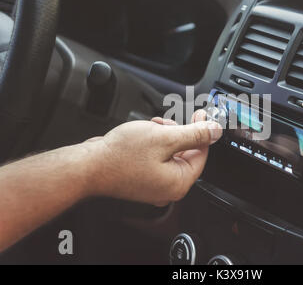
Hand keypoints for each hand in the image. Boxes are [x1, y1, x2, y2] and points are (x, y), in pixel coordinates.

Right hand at [85, 110, 221, 205]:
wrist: (88, 166)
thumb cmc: (120, 156)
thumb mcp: (164, 138)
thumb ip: (194, 135)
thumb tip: (214, 132)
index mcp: (178, 182)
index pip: (202, 154)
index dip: (202, 131)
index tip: (202, 115)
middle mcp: (168, 187)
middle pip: (186, 153)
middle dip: (178, 132)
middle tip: (168, 122)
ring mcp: (154, 184)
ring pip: (170, 152)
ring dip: (164, 136)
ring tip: (151, 128)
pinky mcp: (142, 178)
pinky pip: (157, 157)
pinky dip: (154, 143)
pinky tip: (144, 134)